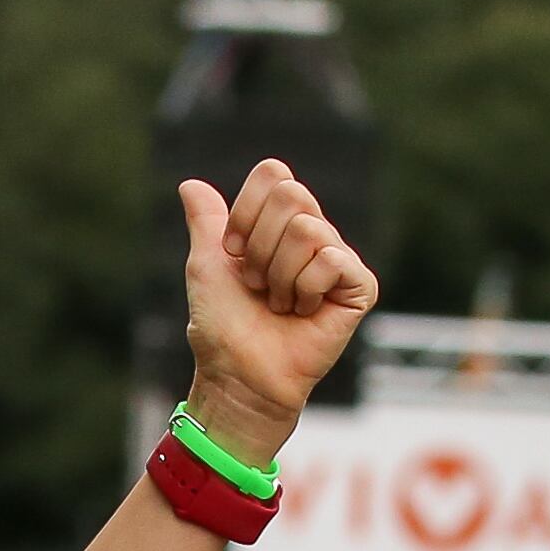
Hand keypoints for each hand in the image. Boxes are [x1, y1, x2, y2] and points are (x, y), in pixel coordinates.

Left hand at [180, 159, 375, 464]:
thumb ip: (206, 222)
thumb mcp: (206, 267)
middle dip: (260, 247)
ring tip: (279, 303)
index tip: (234, 253)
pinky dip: (304, 289)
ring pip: (309, 230)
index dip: (245, 215)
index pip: (274, 175)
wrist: (239, 375)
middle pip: (292, 196)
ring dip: (279, 276)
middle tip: (257, 284)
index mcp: (279, 223)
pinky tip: (303, 312)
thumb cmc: (223, 325)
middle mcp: (313, 233)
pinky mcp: (359, 284)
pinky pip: (331, 260)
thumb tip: (190, 183)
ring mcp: (339, 257)